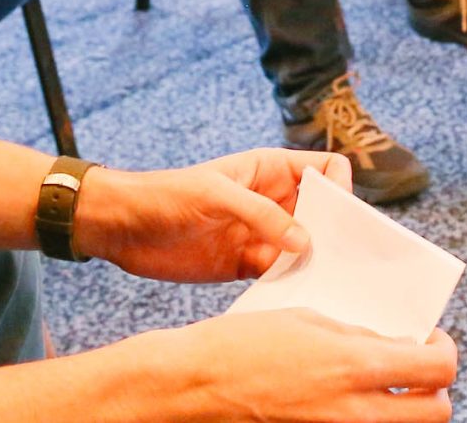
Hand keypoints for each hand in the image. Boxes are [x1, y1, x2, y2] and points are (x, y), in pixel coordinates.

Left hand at [73, 148, 352, 282]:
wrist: (123, 228)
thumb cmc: (167, 195)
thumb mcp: (216, 195)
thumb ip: (261, 214)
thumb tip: (305, 241)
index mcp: (271, 170)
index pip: (325, 170)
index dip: (340, 189)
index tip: (340, 217)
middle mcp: (274, 201)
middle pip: (322, 213)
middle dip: (335, 233)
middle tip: (343, 260)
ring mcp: (262, 235)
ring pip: (305, 248)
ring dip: (314, 263)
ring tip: (323, 283)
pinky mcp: (247, 265)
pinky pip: (281, 275)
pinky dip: (290, 284)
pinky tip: (293, 297)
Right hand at [146, 314, 455, 421]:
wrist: (197, 386)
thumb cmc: (243, 344)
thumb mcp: (309, 321)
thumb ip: (359, 337)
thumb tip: (392, 348)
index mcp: (356, 367)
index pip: (438, 370)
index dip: (445, 351)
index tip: (432, 341)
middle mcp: (356, 411)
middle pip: (437, 412)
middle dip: (436, 389)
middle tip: (417, 368)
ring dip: (408, 409)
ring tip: (386, 386)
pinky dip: (370, 418)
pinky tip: (351, 399)